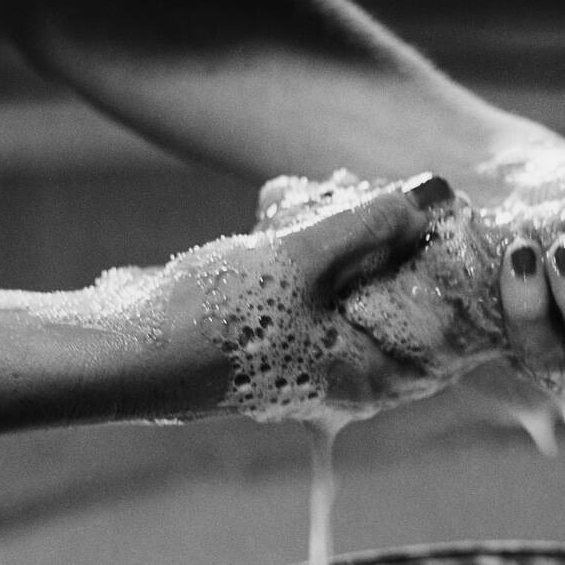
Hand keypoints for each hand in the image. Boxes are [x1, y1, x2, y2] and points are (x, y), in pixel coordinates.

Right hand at [156, 174, 445, 420]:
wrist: (119, 345)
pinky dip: (298, 237)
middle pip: (395, 295)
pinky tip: (278, 202)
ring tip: (323, 187)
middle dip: (386, 236)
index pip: (440, 325)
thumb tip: (429, 194)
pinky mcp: (269, 321)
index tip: (440, 216)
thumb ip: (365, 224)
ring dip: (337, 226)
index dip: (445, 267)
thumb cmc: (210, 321)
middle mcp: (342, 369)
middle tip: (374, 190)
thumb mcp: (295, 261)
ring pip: (347, 277)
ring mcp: (304, 347)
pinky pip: (305, 274)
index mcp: (367, 376)